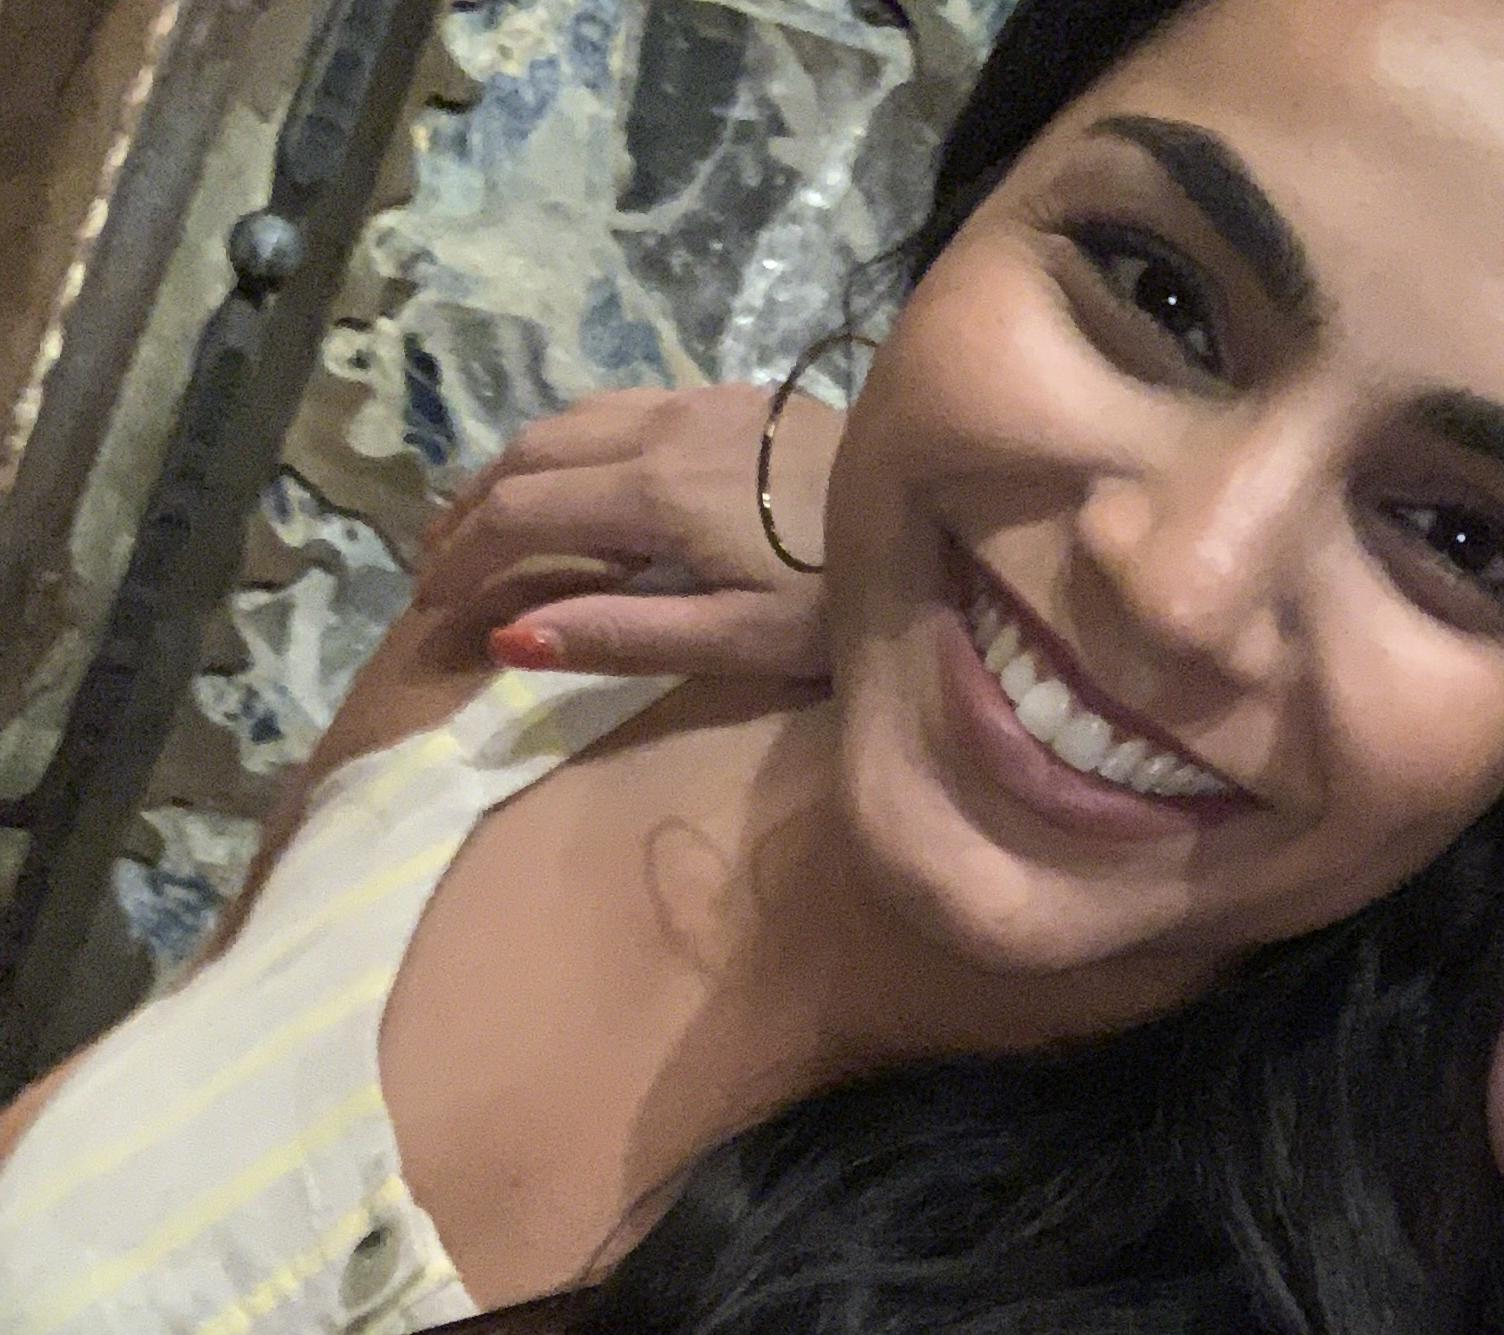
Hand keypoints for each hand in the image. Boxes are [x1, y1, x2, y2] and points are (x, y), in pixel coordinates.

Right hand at [410, 383, 844, 684]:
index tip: (428, 609)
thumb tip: (509, 642)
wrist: (947, 515)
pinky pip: (616, 407)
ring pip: (567, 420)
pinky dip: (565, 441)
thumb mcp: (740, 640)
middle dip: (469, 512)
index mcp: (654, 494)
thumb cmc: (847, 598)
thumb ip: (624, 637)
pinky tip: (570, 474)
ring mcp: (699, 402)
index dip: (463, 562)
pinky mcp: (735, 396)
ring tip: (481, 520)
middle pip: (528, 456)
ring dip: (510, 469)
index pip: (522, 517)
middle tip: (435, 566)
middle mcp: (661, 429)